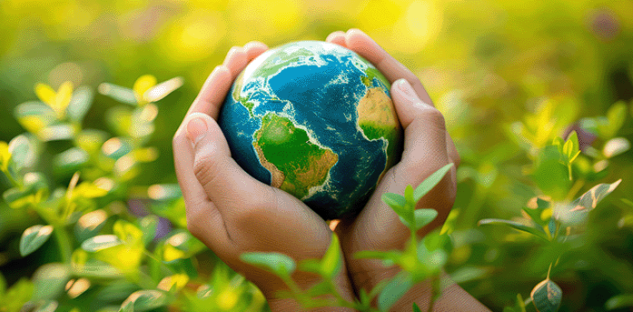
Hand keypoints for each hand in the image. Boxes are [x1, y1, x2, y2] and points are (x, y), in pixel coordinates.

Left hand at [173, 42, 354, 309]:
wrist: (322, 296)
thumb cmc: (287, 253)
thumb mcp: (246, 207)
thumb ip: (213, 166)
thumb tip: (193, 119)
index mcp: (201, 202)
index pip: (191, 134)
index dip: (209, 94)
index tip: (236, 64)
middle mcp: (214, 202)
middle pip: (209, 133)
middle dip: (226, 90)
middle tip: (254, 56)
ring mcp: (240, 205)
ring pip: (236, 142)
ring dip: (248, 106)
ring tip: (274, 74)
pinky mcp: (267, 209)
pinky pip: (265, 157)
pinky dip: (276, 130)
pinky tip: (306, 116)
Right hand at [326, 29, 486, 309]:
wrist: (384, 275)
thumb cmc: (405, 229)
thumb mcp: (425, 177)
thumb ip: (424, 127)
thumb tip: (400, 84)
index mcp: (425, 142)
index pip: (402, 85)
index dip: (376, 56)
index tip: (346, 38)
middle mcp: (401, 150)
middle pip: (374, 95)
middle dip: (350, 65)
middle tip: (322, 47)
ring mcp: (375, 168)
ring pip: (349, 118)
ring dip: (327, 93)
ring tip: (302, 75)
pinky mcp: (351, 184)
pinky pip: (328, 145)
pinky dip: (309, 129)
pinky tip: (282, 123)